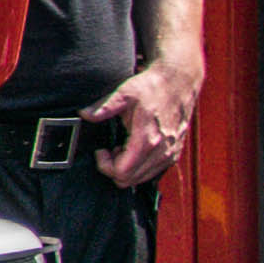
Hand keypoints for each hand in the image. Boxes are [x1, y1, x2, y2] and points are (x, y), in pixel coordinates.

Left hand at [87, 59, 195, 185]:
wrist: (179, 82)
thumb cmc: (152, 87)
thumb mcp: (124, 93)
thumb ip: (103, 107)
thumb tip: (85, 114)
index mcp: (148, 140)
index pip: (122, 172)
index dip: (105, 165)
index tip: (101, 150)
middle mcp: (162, 152)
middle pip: (130, 180)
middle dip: (114, 168)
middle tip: (110, 148)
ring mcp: (170, 154)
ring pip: (142, 179)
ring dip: (128, 167)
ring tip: (122, 147)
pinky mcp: (175, 153)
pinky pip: (153, 172)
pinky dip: (140, 166)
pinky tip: (135, 148)